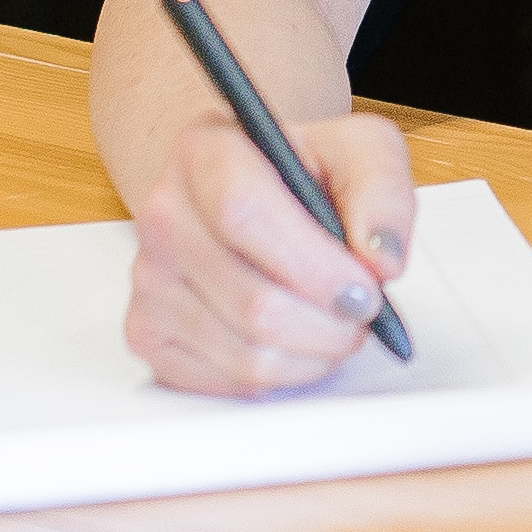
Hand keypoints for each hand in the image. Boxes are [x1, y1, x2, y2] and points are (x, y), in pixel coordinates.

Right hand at [121, 106, 417, 396]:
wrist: (250, 188)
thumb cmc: (304, 169)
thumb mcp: (360, 150)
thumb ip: (382, 193)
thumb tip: (381, 259)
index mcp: (205, 154)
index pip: (245, 215)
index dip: (314, 266)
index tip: (365, 289)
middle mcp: (163, 216)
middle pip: (252, 302)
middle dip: (329, 323)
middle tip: (364, 312)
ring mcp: (148, 281)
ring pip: (245, 354)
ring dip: (313, 353)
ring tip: (337, 323)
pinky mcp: (148, 334)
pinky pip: (226, 382)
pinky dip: (282, 374)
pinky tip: (300, 341)